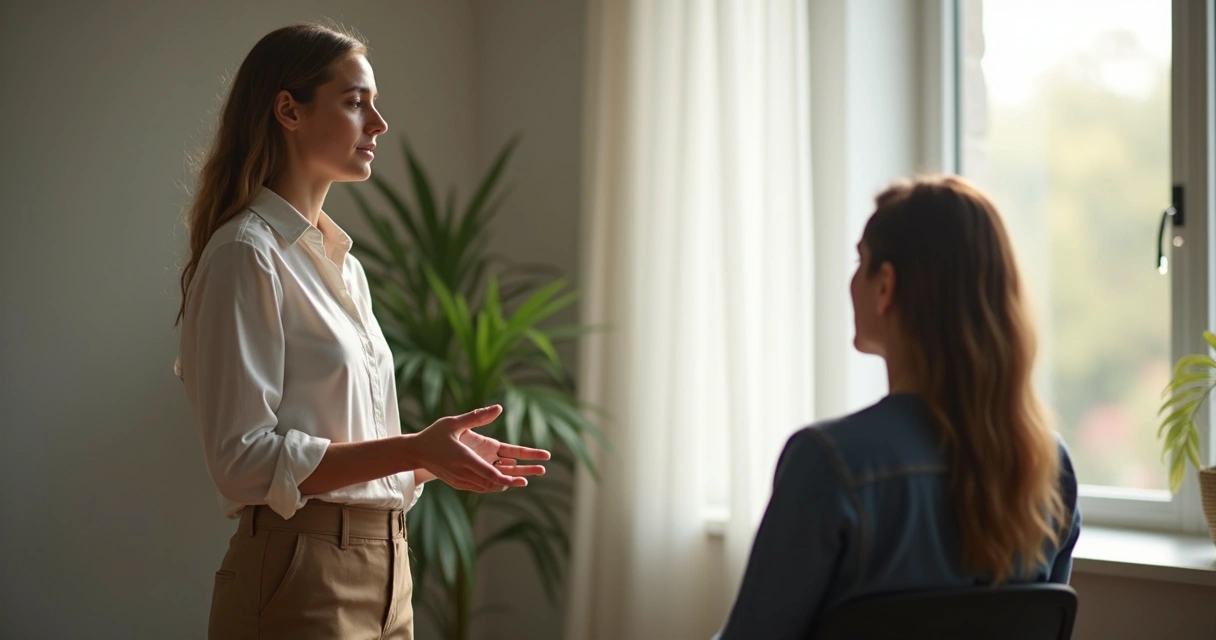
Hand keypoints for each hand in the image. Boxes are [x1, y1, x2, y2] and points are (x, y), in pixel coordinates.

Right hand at [410, 406, 545, 492]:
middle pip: (491, 482)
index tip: (521, 479)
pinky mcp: (458, 483)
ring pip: (486, 486)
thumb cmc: (434, 435)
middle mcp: (463, 472)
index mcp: (464, 458)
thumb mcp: (453, 422)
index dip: (506, 478)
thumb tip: (499, 408)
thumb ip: (477, 416)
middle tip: (527, 481)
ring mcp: (460, 480)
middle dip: (511, 481)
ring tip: (523, 479)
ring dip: (503, 484)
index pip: (489, 473)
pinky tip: (504, 480)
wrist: (414, 452)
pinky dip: (492, 484)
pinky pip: (479, 487)